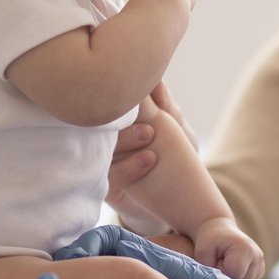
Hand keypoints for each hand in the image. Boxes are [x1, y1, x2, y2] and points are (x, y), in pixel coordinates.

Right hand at [106, 83, 192, 231]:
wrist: (178, 200)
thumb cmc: (176, 157)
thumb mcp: (177, 129)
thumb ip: (165, 106)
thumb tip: (156, 78)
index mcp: (120, 120)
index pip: (112, 103)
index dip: (122, 94)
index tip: (138, 87)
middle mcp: (106, 138)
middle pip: (100, 122)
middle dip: (120, 115)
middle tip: (146, 120)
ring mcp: (103, 161)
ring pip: (101, 148)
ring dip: (126, 140)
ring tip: (150, 135)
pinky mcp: (105, 184)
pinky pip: (110, 175)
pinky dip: (129, 167)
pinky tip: (149, 159)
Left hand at [192, 218, 264, 278]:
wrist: (220, 231)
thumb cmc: (210, 241)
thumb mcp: (203, 252)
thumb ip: (209, 271)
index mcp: (245, 250)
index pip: (234, 275)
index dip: (221, 274)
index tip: (215, 263)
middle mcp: (257, 258)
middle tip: (219, 265)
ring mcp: (261, 266)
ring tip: (225, 267)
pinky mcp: (260, 272)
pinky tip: (231, 271)